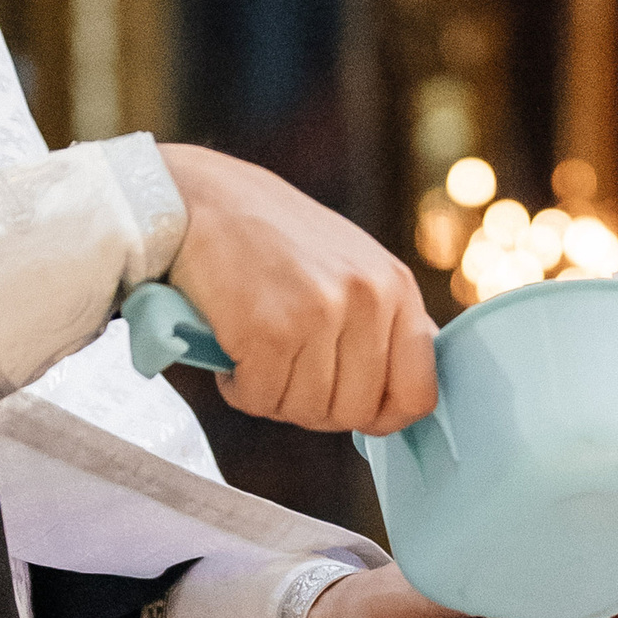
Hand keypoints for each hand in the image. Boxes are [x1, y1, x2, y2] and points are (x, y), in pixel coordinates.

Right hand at [165, 143, 437, 434]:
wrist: (200, 199)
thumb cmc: (271, 239)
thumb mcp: (350, 265)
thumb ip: (380, 324)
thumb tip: (404, 397)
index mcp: (396, 287)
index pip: (417, 394)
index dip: (382, 418)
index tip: (351, 412)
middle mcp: (367, 299)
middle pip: (355, 412)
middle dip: (315, 408)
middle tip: (285, 375)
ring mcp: (320, 313)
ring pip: (307, 411)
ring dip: (273, 396)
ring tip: (256, 352)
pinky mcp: (270, 329)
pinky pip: (261, 400)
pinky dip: (240, 388)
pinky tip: (233, 350)